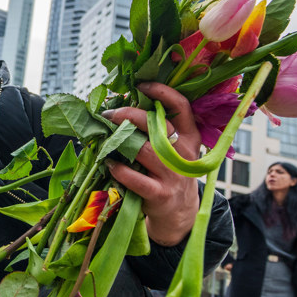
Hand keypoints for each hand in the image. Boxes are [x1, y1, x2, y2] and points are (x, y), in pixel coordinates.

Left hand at [104, 82, 200, 246]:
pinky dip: (119, 169)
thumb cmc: (169, 172)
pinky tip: (109, 164)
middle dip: (130, 114)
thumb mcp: (174, 149)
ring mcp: (173, 174)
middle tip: (110, 113)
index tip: (141, 85)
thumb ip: (158, 130)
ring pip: (145, 149)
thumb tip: (124, 106)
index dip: (162, 92)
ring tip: (105, 137)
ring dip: (120, 141)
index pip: (181, 106)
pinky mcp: (160, 194)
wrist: (179, 211)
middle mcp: (184, 153)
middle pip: (157, 125)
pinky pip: (135, 178)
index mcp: (190, 136)